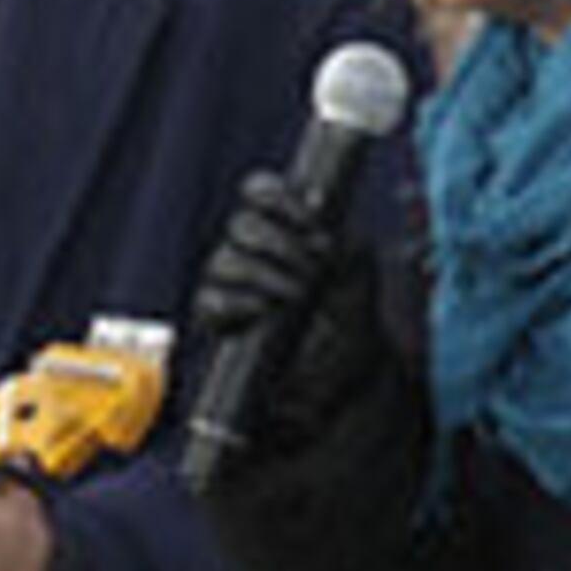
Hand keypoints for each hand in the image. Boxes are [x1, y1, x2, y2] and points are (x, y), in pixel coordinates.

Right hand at [190, 166, 382, 436]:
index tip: (306, 216)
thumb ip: (343, 238)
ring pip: (223, 260)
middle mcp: (253, 253)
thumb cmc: (351, 320)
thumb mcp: (360, 271)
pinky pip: (210, 301)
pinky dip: (237, 302)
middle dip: (279, 241)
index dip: (273, 195)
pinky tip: (263, 311)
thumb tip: (320, 219)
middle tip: (310, 266)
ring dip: (263, 274)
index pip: (258, 192)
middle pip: (241, 224)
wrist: (343, 377)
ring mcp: (233, 287)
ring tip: (295, 295)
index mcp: (283, 230)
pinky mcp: (220, 323)